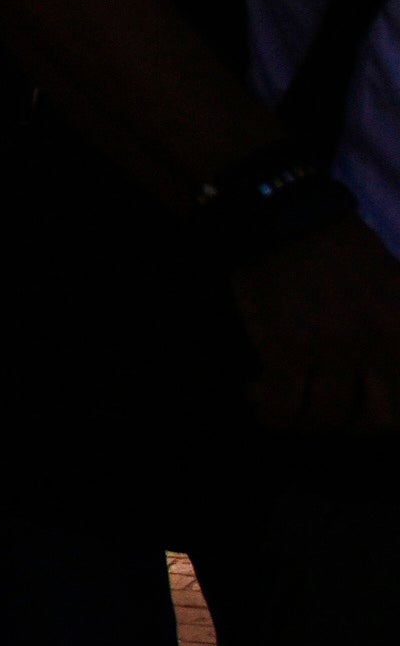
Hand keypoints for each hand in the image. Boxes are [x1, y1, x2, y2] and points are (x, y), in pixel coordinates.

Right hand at [233, 218, 399, 433]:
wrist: (286, 220)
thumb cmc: (344, 257)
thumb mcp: (399, 291)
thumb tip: (390, 387)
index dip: (386, 420)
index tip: (363, 414)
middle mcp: (380, 341)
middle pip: (374, 421)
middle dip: (349, 425)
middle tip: (329, 410)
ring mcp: (332, 346)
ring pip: (323, 419)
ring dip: (303, 418)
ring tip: (288, 401)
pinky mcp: (286, 346)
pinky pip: (280, 406)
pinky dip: (267, 408)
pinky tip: (258, 390)